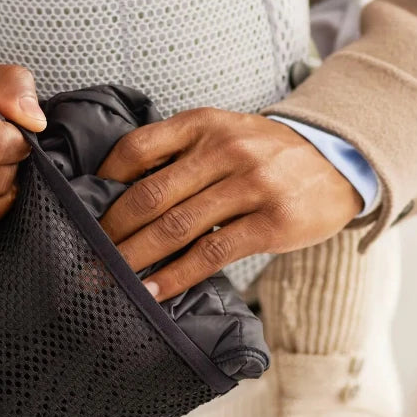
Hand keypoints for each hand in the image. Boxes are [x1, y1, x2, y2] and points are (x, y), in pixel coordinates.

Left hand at [97, 108, 362, 300]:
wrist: (336, 159)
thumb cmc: (264, 153)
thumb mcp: (221, 133)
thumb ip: (176, 154)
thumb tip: (119, 193)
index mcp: (202, 124)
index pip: (136, 149)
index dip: (102, 182)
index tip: (80, 209)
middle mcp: (224, 149)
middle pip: (149, 195)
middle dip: (109, 231)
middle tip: (81, 254)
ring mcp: (250, 184)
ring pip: (176, 227)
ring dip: (134, 258)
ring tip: (107, 278)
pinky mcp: (272, 222)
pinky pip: (212, 252)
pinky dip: (177, 275)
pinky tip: (154, 291)